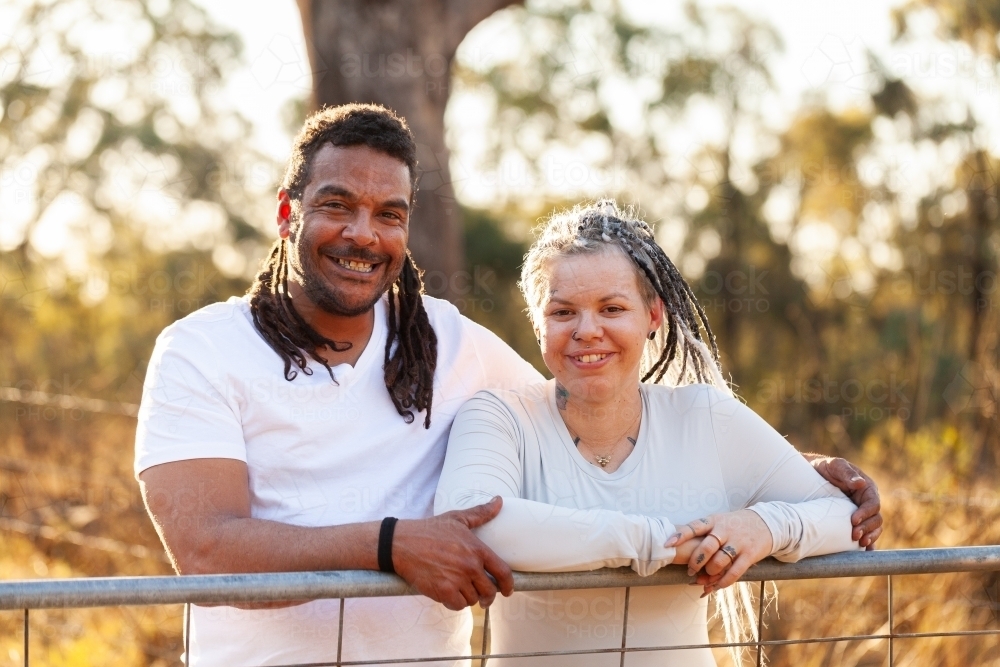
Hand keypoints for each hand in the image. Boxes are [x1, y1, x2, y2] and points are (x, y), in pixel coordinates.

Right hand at [391, 497, 513, 610]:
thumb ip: (481, 513)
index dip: (509, 584)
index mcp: (477, 549)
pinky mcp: (443, 591)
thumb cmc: (430, 530)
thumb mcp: (457, 518)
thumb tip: (499, 500)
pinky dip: (455, 603)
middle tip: (482, 596)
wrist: (402, 543)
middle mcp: (470, 566)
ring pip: (473, 599)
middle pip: (490, 591)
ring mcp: (457, 580)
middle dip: (487, 595)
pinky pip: (458, 605)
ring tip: (461, 590)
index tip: (508, 591)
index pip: (503, 572)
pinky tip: (450, 595)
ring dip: (469, 598)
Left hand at [666, 511, 772, 596]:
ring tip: (706, 575)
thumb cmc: (735, 525)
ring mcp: (738, 542)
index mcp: (714, 520)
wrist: (766, 523)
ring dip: (709, 572)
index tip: (667, 545)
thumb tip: (681, 549)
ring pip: (719, 561)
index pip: (694, 527)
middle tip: (690, 570)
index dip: (680, 536)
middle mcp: (725, 530)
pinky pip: (735, 571)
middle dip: (696, 562)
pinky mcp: (749, 554)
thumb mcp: (719, 521)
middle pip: (706, 547)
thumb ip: (704, 534)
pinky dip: (724, 581)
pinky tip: (717, 586)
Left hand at [803, 454, 882, 548]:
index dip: (865, 513)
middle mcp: (867, 502)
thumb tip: (860, 483)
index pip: (873, 504)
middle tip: (855, 536)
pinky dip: (867, 542)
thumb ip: (847, 473)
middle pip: (875, 518)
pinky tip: (863, 551)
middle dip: (867, 528)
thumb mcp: (835, 465)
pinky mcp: (855, 520)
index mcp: (867, 489)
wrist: (813, 473)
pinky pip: (865, 532)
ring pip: (873, 527)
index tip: (853, 520)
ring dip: (869, 536)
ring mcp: (862, 512)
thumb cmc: (826, 467)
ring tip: (860, 544)